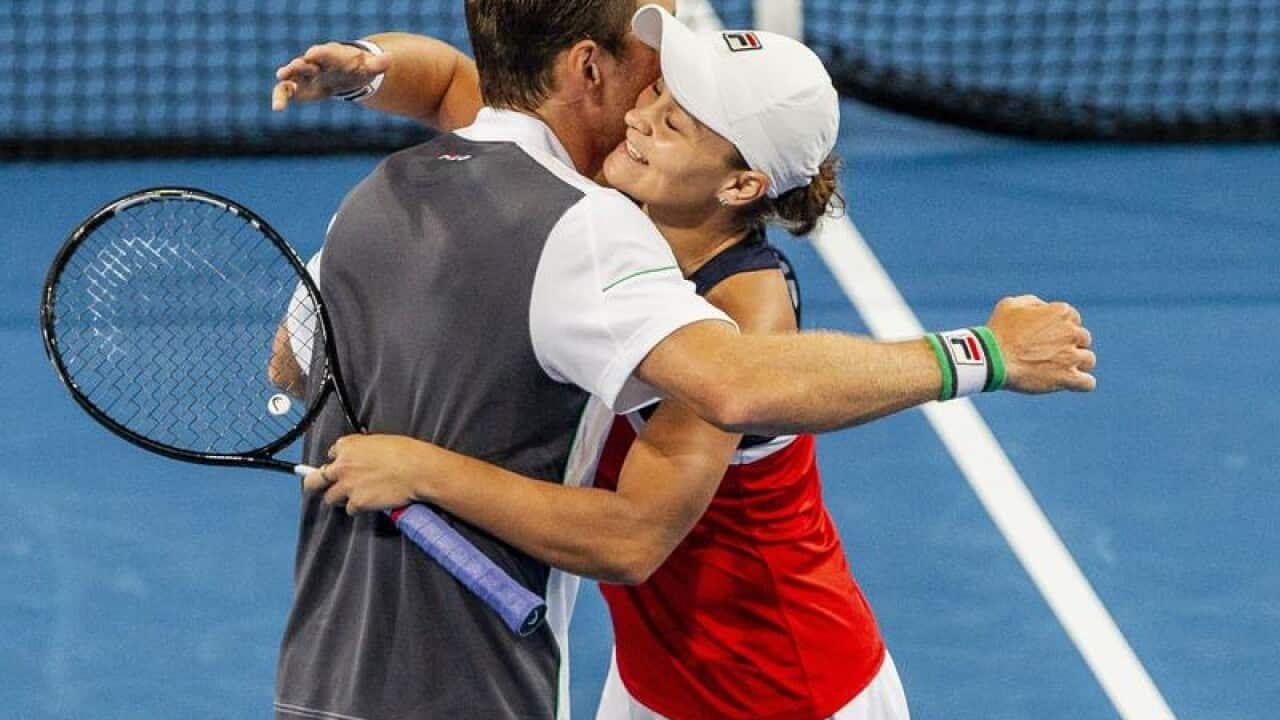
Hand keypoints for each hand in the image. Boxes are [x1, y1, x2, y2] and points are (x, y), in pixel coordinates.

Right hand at [271, 42, 392, 110]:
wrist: (345, 74)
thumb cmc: (358, 69)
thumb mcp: (370, 68)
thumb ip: (378, 64)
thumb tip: (390, 59)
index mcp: (332, 56)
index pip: (326, 53)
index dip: (320, 53)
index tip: (313, 53)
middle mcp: (315, 63)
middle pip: (305, 62)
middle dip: (298, 65)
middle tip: (291, 67)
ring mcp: (304, 74)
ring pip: (291, 76)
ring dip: (286, 78)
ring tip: (280, 83)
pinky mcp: (298, 87)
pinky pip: (286, 91)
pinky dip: (280, 98)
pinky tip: (277, 108)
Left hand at [302, 434, 436, 513]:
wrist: (418, 469)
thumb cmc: (406, 453)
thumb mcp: (380, 442)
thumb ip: (364, 450)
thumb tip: (363, 458)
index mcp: (348, 446)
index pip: (331, 453)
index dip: (336, 461)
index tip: (339, 465)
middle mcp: (342, 465)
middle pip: (314, 479)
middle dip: (313, 483)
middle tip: (316, 486)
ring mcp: (347, 485)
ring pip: (329, 498)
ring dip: (339, 498)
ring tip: (351, 498)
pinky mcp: (357, 502)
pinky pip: (349, 509)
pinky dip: (357, 508)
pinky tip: (369, 503)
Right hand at [986, 295, 1096, 393]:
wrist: (992, 359)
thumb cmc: (998, 331)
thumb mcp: (1011, 304)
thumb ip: (1034, 304)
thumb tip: (1044, 309)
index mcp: (1061, 313)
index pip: (1073, 319)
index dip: (1059, 327)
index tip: (1046, 335)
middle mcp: (1071, 333)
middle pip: (1083, 339)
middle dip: (1070, 345)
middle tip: (1050, 352)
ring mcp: (1071, 356)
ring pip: (1088, 360)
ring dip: (1077, 363)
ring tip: (1058, 368)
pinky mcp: (1068, 377)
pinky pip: (1088, 383)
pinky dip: (1082, 383)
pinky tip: (1071, 382)